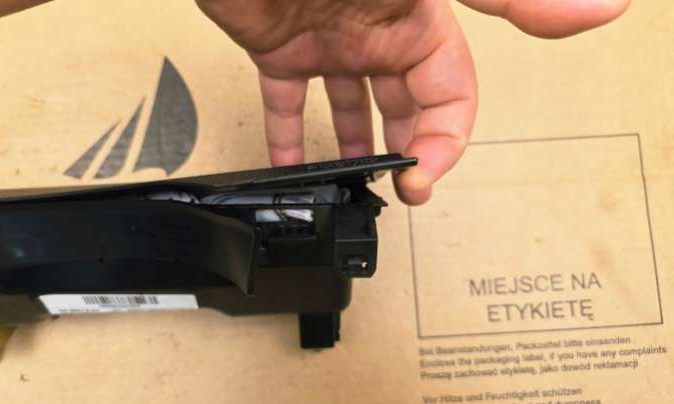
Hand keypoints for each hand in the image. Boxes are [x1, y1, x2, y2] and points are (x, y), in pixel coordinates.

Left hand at [195, 0, 628, 204]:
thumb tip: (600, 7)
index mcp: (416, 24)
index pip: (450, 96)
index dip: (446, 141)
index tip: (421, 180)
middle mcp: (375, 35)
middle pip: (406, 107)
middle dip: (409, 151)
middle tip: (400, 191)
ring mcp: (328, 43)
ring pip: (351, 106)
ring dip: (357, 147)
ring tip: (356, 187)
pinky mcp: (278, 49)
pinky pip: (287, 102)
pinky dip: (289, 135)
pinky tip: (293, 166)